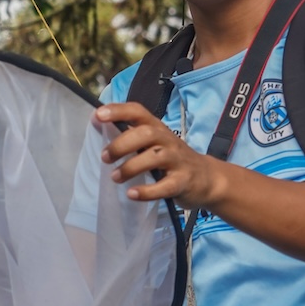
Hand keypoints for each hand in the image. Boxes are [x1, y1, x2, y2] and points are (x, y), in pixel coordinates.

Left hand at [94, 101, 227, 211]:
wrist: (207, 178)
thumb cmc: (171, 158)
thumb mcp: (154, 143)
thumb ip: (130, 135)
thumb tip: (96, 123)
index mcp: (157, 128)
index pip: (138, 112)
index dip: (119, 111)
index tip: (98, 114)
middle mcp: (168, 140)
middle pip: (146, 134)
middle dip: (121, 144)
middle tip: (104, 157)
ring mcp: (177, 161)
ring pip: (154, 158)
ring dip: (130, 167)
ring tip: (115, 177)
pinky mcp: (183, 182)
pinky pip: (165, 186)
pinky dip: (147, 191)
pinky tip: (132, 194)